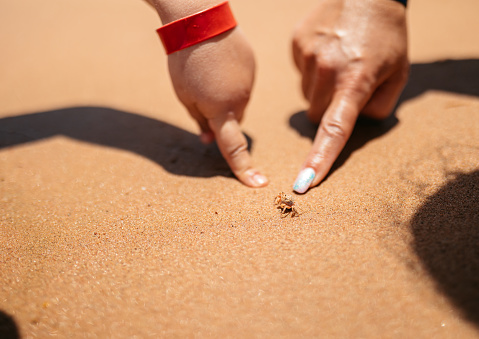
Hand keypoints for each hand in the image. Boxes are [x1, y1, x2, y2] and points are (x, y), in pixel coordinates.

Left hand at [166, 27, 267, 186]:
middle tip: (202, 95)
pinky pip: (244, 83)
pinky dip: (233, 80)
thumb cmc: (183, 60)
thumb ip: (199, 121)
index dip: (244, 168)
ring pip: (239, 101)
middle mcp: (241, 98)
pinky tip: (218, 62)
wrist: (198, 19)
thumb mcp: (184, 96)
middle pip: (234, 120)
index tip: (257, 184)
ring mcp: (249, 81)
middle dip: (221, 116)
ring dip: (227, 96)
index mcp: (220, 109)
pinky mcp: (253, 66)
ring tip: (208, 72)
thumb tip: (208, 140)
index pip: (234, 147)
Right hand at [291, 0, 408, 192]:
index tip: (304, 183)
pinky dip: (312, 71)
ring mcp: (308, 53)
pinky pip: (299, 73)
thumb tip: (352, 123)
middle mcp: (327, 67)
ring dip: (321, 91)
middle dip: (331, 112)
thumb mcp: (398, 75)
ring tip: (339, 64)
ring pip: (306, 96)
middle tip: (348, 88)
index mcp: (357, 79)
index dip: (320, 159)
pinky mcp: (296, 42)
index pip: (335, 129)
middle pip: (316, 116)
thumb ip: (379, 108)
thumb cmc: (387, 37)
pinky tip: (328, 51)